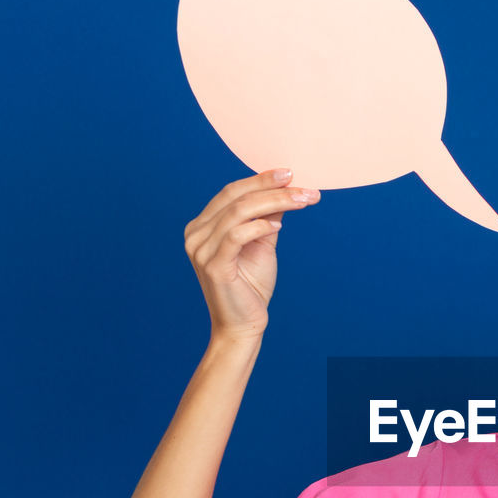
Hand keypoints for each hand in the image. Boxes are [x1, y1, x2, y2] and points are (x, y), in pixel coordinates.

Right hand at [183, 168, 321, 340]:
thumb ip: (267, 218)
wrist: (244, 325)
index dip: (260, 180)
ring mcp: (200, 249)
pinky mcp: (212, 266)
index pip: (232, 193)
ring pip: (239, 213)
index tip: (289, 173)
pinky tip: (279, 225)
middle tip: (301, 184)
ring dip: (274, 203)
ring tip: (302, 201)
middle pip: (236, 198)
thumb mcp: (262, 244)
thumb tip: (284, 191)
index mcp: (203, 226)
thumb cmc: (251, 286)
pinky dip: (259, 226)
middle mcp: (196, 234)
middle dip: (271, 188)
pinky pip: (237, 236)